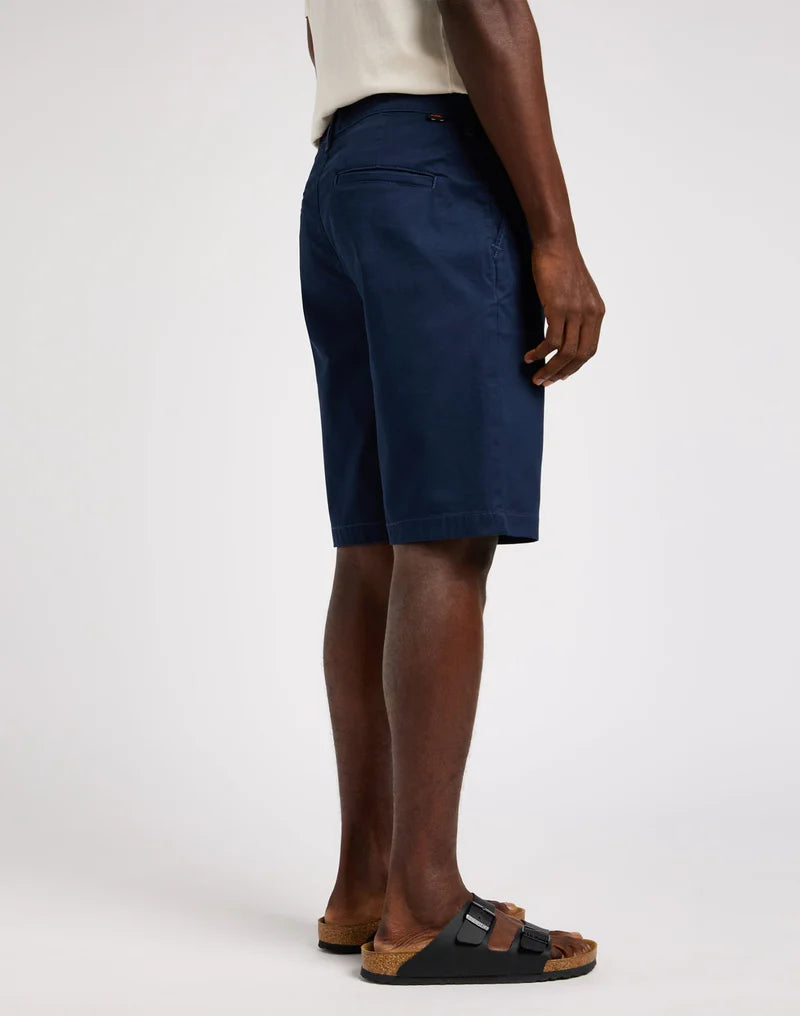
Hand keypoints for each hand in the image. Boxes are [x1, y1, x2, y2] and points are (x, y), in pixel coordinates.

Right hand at [523, 239, 604, 385]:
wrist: (556, 243)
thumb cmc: (561, 264)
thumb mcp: (576, 292)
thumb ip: (576, 312)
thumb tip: (564, 331)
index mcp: (597, 312)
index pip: (589, 349)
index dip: (575, 367)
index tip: (560, 376)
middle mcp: (590, 314)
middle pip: (580, 356)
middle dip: (562, 373)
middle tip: (545, 382)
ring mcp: (576, 311)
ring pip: (565, 352)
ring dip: (550, 368)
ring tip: (536, 376)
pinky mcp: (559, 308)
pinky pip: (552, 341)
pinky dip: (540, 352)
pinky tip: (529, 356)